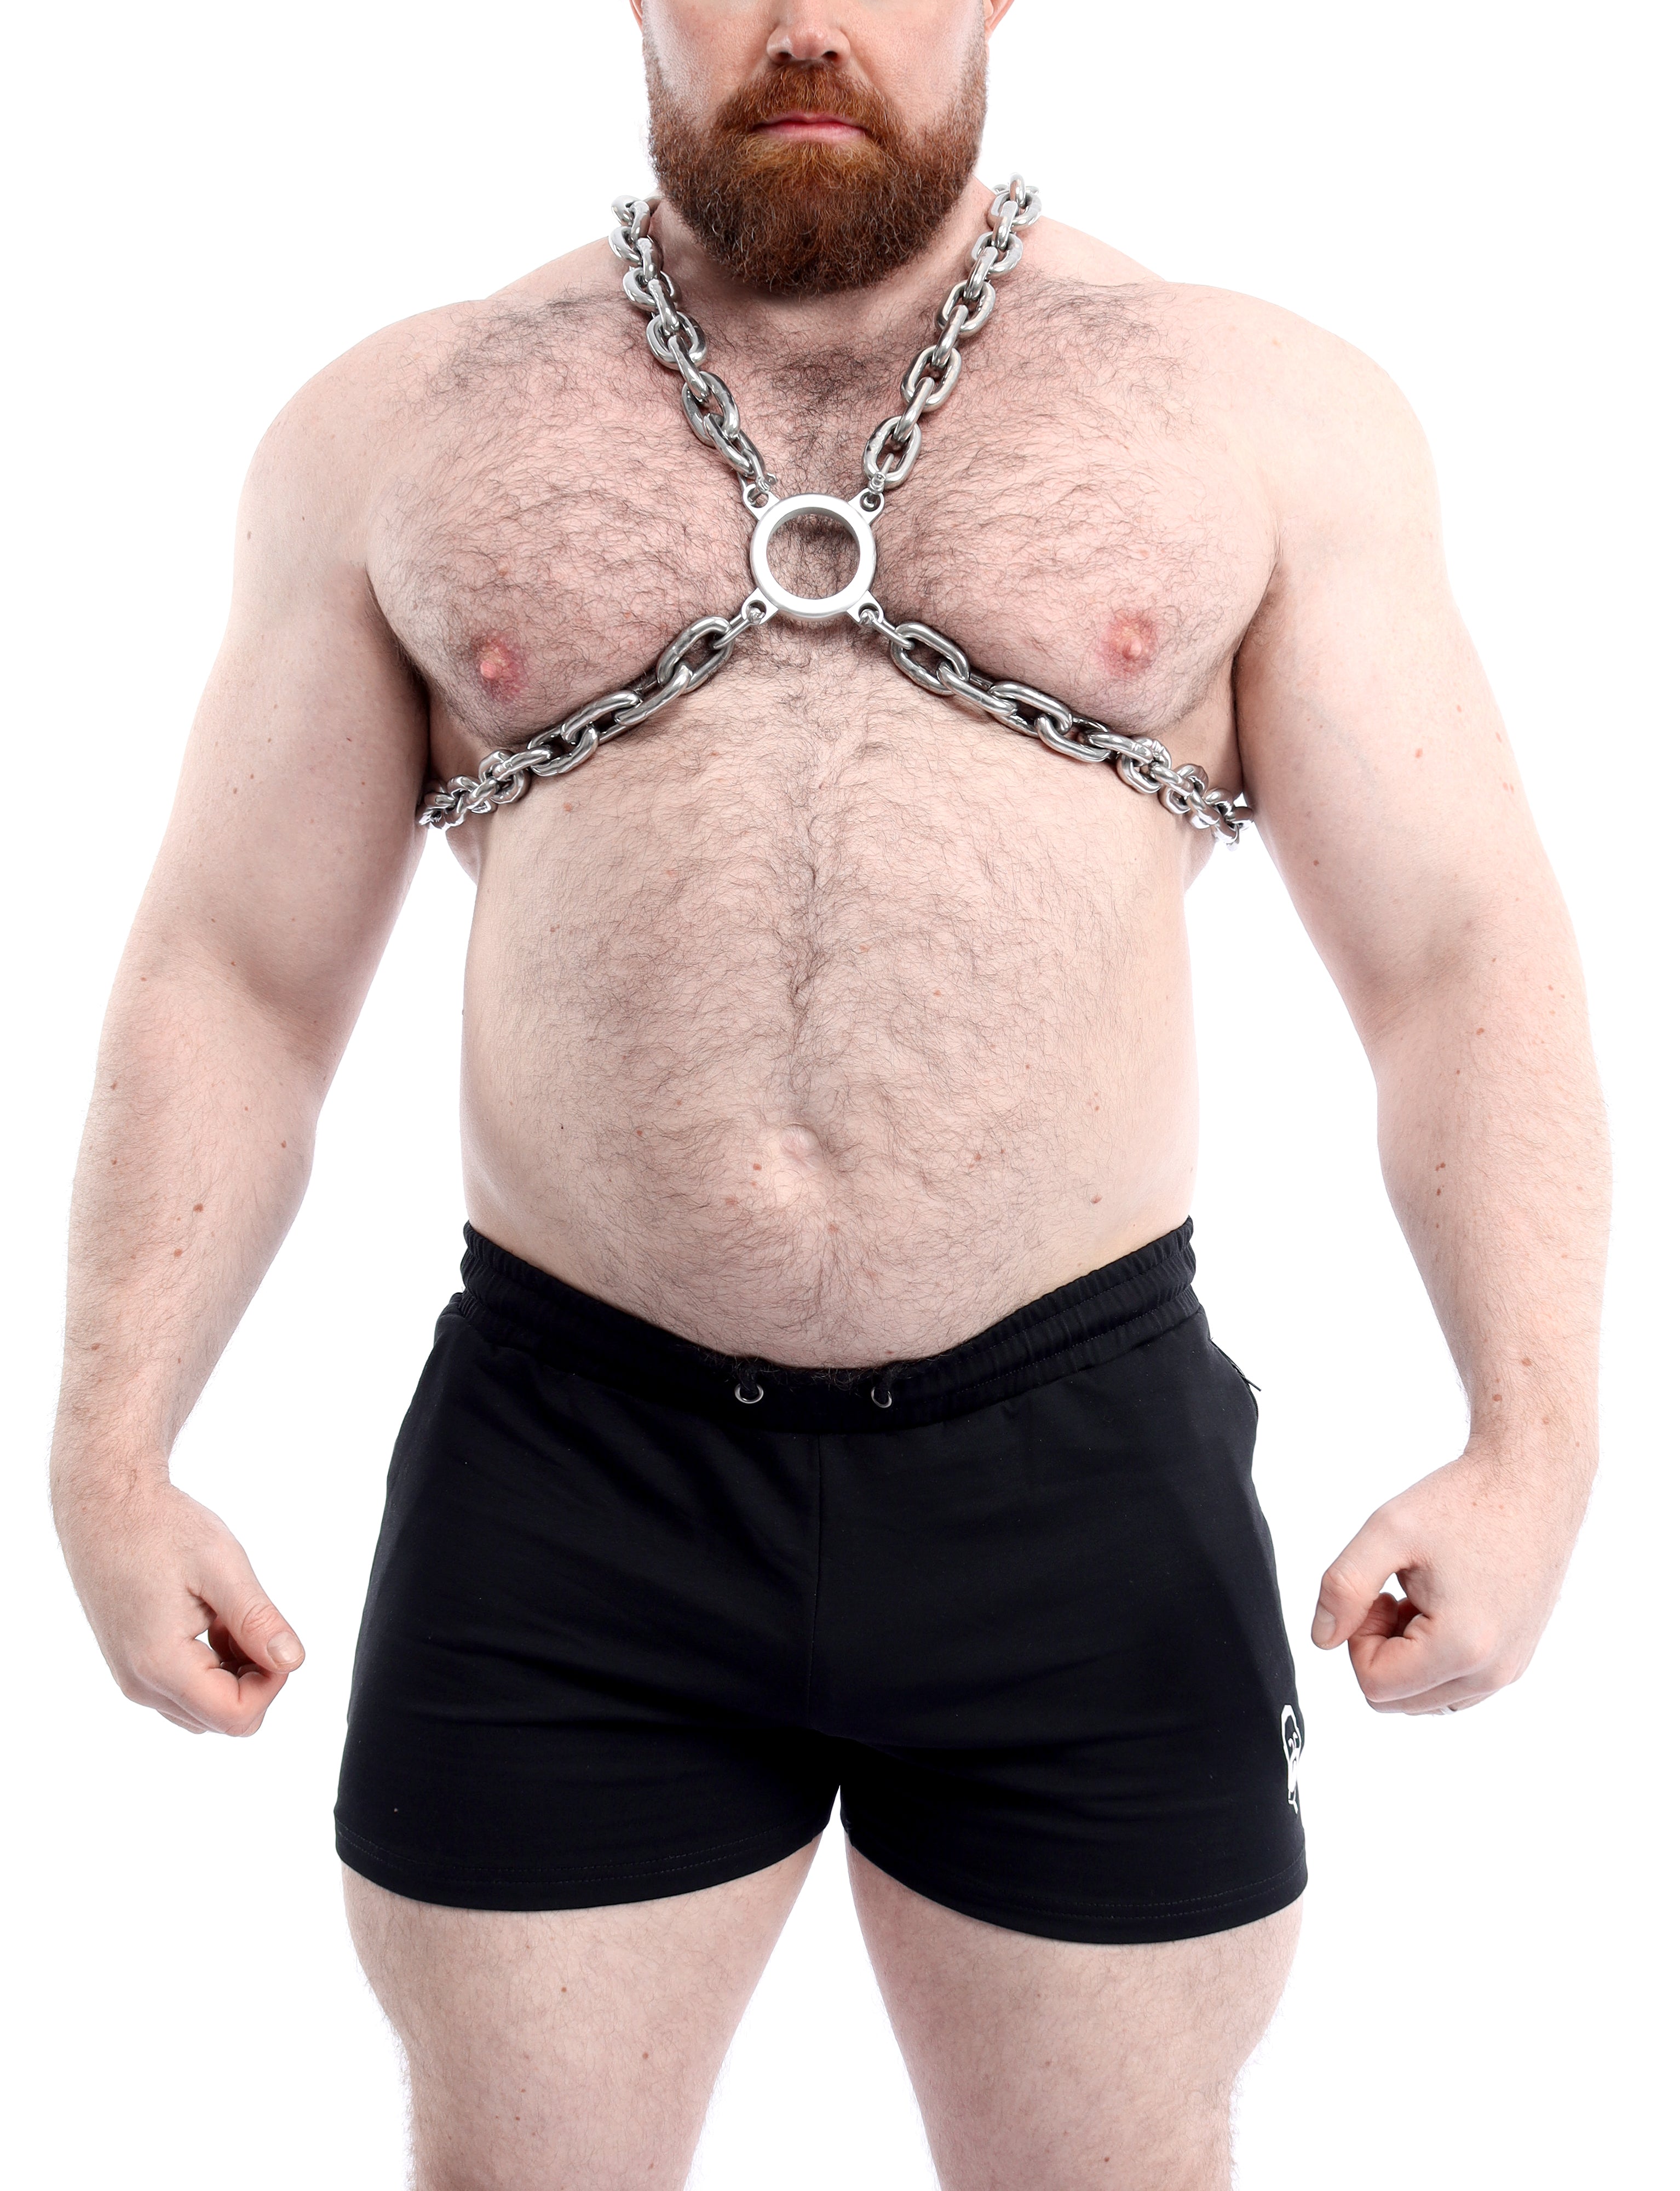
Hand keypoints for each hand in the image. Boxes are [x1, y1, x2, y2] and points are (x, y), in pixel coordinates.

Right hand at [55, 1476, 303, 1734]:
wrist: (105, 1506)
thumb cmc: (159, 1528)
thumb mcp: (221, 1566)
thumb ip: (257, 1621)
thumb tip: (292, 1662)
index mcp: (160, 1665)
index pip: (236, 1716)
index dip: (272, 1682)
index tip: (274, 1635)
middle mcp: (140, 1684)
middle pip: (222, 1718)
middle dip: (253, 1676)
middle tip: (249, 1619)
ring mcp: (133, 1677)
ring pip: (205, 1706)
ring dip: (233, 1670)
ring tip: (225, 1614)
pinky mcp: (133, 1665)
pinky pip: (186, 1689)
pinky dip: (212, 1663)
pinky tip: (210, 1618)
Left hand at [1310, 1442, 1588, 1713]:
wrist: (1531, 1482)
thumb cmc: (1463, 1501)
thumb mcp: (1387, 1531)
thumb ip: (1343, 1587)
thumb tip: (1322, 1639)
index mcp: (1462, 1647)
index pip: (1374, 1684)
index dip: (1357, 1637)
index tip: (1378, 1591)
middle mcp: (1494, 1673)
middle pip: (1398, 1700)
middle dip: (1380, 1649)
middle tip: (1395, 1593)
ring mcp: (1511, 1670)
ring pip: (1425, 1699)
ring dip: (1407, 1656)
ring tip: (1421, 1599)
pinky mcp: (1518, 1659)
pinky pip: (1456, 1687)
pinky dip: (1435, 1658)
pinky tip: (1442, 1607)